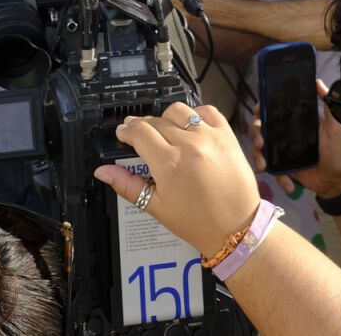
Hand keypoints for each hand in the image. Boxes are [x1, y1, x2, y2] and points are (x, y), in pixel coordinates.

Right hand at [94, 102, 259, 258]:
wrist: (237, 228)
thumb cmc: (198, 222)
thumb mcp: (157, 208)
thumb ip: (128, 185)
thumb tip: (103, 172)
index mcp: (169, 164)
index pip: (139, 132)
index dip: (126, 131)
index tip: (123, 133)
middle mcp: (189, 146)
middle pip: (156, 122)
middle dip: (144, 127)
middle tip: (142, 138)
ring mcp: (211, 138)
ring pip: (179, 111)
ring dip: (167, 118)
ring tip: (166, 133)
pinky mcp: (228, 135)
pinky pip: (207, 111)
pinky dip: (196, 114)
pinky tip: (191, 128)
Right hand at [251, 80, 340, 198]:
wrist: (337, 181)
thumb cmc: (337, 151)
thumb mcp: (335, 128)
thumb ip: (329, 106)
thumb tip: (319, 82)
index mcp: (295, 120)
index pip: (273, 109)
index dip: (261, 107)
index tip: (258, 110)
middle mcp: (285, 133)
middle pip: (261, 127)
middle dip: (255, 133)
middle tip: (260, 142)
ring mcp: (281, 151)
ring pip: (260, 148)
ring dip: (257, 155)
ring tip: (263, 165)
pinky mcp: (282, 168)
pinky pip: (272, 170)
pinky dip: (278, 178)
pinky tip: (289, 185)